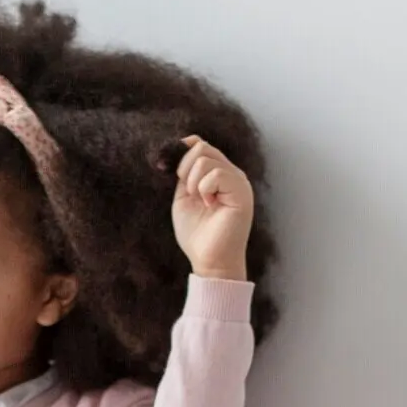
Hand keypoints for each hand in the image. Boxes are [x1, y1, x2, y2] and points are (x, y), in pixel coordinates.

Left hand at [171, 136, 253, 280]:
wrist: (209, 261)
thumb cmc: (197, 235)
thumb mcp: (184, 198)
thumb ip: (184, 176)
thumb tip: (175, 151)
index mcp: (219, 174)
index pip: (201, 145)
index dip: (182, 150)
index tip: (165, 167)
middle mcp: (231, 174)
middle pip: (202, 147)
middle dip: (184, 168)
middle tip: (188, 192)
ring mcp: (239, 181)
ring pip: (206, 158)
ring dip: (193, 181)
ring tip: (200, 201)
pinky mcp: (242, 191)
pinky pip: (217, 173)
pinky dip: (204, 188)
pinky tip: (209, 204)